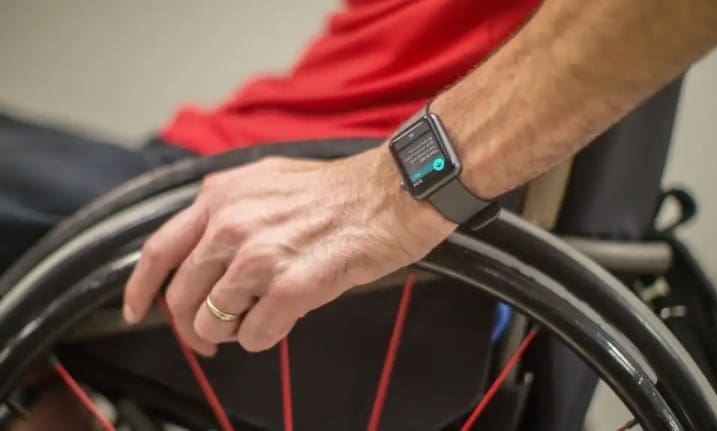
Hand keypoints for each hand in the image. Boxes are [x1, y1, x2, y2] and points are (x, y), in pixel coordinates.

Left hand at [122, 146, 454, 353]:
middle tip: (208, 338)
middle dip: (190, 326)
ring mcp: (258, 255)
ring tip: (258, 318)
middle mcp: (231, 223)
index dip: (141, 288)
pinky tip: (283, 319)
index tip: (138, 310)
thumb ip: (228, 210)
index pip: (159, 250)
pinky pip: (254, 335)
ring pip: (213, 321)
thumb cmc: (340, 190)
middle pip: (182, 296)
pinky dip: (264, 336)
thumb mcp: (268, 181)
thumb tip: (207, 250)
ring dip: (231, 331)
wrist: (393, 193)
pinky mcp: (290, 285)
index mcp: (221, 196)